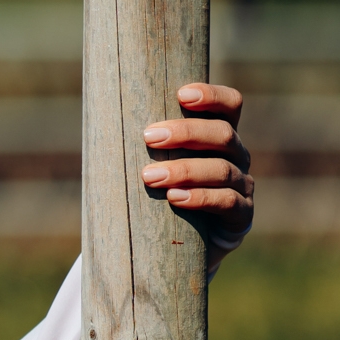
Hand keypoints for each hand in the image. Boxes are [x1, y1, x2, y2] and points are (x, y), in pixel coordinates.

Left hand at [141, 84, 252, 271]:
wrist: (183, 244)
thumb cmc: (161, 191)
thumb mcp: (156, 161)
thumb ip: (146, 142)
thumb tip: (98, 118)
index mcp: (219, 135)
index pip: (230, 105)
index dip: (212, 96)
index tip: (181, 94)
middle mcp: (236, 156)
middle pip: (224, 134)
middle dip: (186, 133)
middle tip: (149, 137)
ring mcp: (241, 185)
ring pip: (222, 170)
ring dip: (184, 170)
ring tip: (150, 177)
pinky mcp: (241, 215)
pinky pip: (228, 202)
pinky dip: (201, 198)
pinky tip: (175, 198)